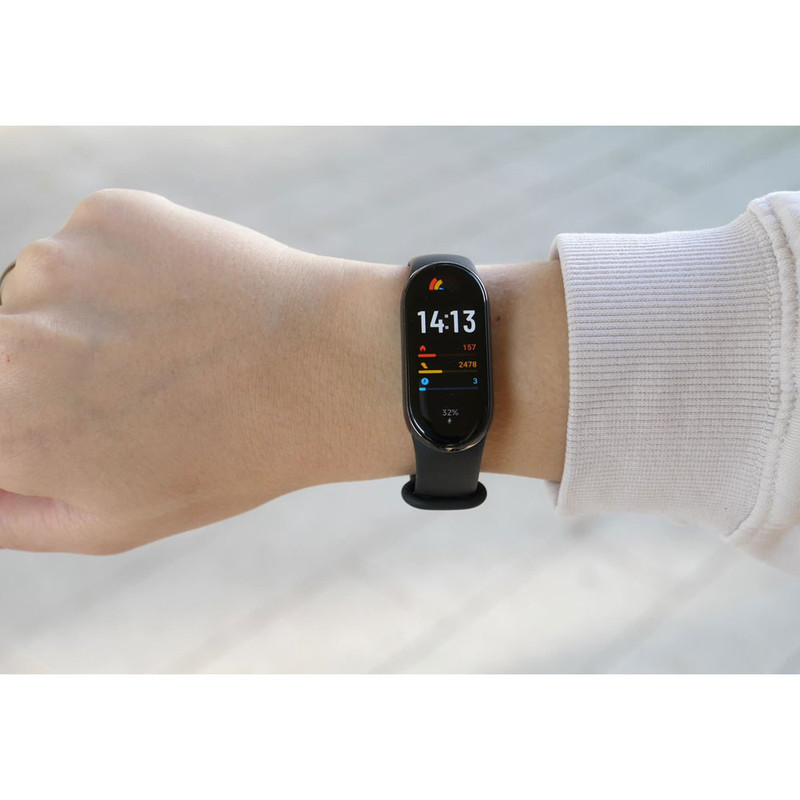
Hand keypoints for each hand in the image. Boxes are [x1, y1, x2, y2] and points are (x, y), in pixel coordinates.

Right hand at [0, 189, 357, 552]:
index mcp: (8, 427)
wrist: (325, 365)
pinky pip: (84, 250)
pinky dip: (118, 273)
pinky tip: (181, 300)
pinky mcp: (104, 217)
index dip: (33, 418)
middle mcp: (8, 342)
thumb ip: (10, 512)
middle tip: (132, 382)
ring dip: (78, 318)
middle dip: (42, 372)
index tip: (83, 415)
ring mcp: (54, 266)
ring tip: (166, 343)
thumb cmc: (229, 455)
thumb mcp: (115, 522)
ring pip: (35, 296)